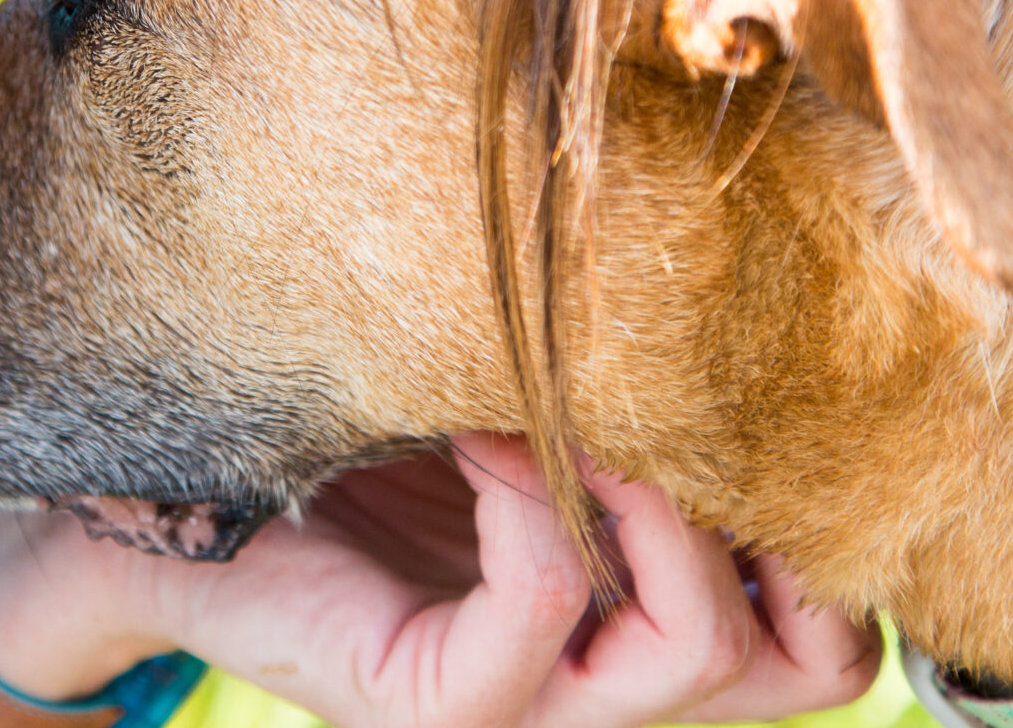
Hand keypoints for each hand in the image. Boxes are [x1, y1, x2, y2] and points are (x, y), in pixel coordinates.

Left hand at [0, 435, 878, 727]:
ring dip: (651, 493)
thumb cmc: (360, 435)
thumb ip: (626, 415)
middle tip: (681, 408)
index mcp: (639, 644)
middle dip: (779, 519)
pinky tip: (475, 426)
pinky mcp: (438, 709)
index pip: (828, 645)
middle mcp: (603, 705)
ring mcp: (526, 722)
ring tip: (562, 403)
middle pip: (808, 664)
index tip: (759, 398)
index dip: (835, 531)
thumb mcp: (525, 417)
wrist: (177, 505)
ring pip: (698, 650)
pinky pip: (546, 606)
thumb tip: (750, 324)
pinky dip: (530, 492)